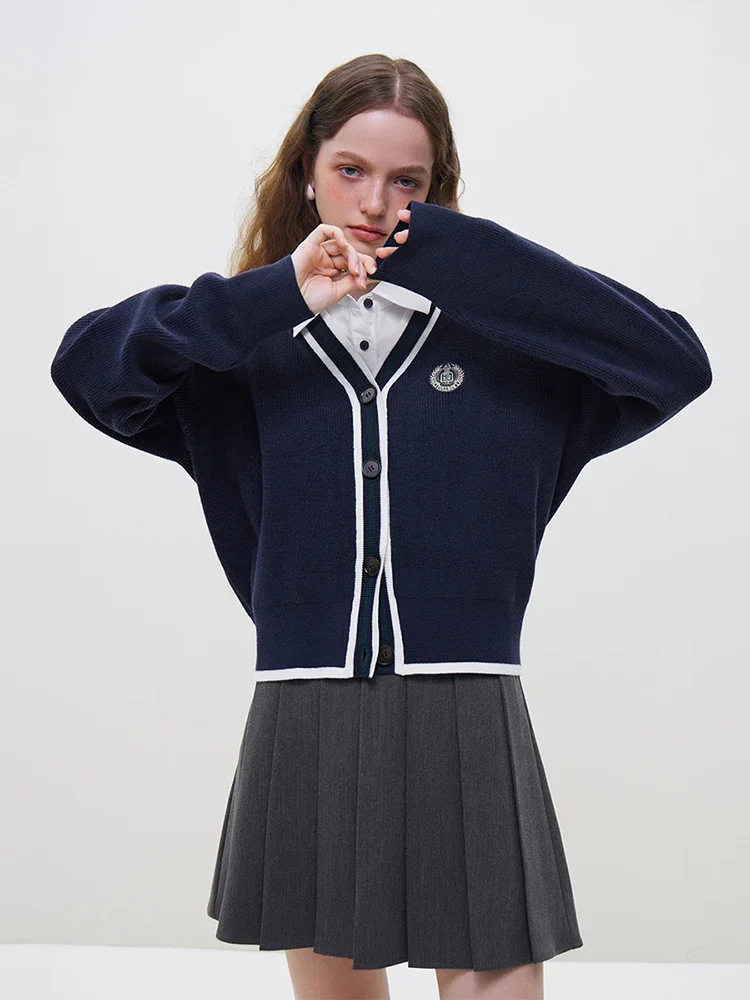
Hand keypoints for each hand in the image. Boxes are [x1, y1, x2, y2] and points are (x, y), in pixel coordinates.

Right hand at [291, 208, 409, 313]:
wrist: (292, 299)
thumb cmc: (307, 299)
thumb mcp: (338, 292)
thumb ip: (353, 281)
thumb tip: (369, 276)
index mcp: (332, 271)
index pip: (353, 263)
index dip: (364, 267)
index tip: (372, 275)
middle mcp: (326, 260)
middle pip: (350, 252)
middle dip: (361, 262)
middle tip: (364, 273)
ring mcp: (319, 252)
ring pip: (342, 243)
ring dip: (352, 254)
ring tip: (353, 268)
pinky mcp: (311, 244)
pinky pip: (325, 230)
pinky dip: (338, 234)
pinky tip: (344, 245)